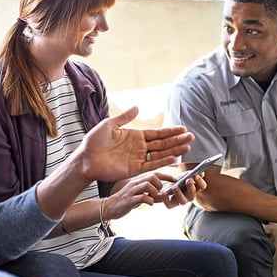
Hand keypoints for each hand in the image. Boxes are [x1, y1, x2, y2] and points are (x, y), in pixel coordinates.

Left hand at [76, 107, 193, 181]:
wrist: (85, 159)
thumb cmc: (94, 142)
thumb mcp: (109, 125)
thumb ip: (125, 117)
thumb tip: (137, 107)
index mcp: (135, 136)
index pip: (157, 134)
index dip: (170, 132)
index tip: (183, 129)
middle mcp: (139, 148)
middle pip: (163, 143)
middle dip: (177, 140)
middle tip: (192, 137)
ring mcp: (138, 159)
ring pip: (160, 154)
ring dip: (174, 151)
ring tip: (188, 147)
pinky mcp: (134, 169)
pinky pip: (152, 164)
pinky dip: (163, 161)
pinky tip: (174, 158)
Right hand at [105, 172, 173, 218]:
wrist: (109, 207)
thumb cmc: (125, 201)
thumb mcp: (140, 196)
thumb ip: (152, 195)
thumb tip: (164, 196)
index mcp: (138, 180)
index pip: (155, 173)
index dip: (167, 175)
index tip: (175, 180)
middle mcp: (135, 183)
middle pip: (152, 176)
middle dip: (160, 184)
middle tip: (159, 192)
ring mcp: (132, 190)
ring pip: (147, 184)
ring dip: (155, 192)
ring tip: (154, 198)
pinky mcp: (129, 200)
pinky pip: (142, 197)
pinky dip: (149, 200)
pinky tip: (149, 203)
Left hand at [157, 173, 207, 207]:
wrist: (166, 185)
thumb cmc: (178, 179)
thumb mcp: (184, 174)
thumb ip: (192, 173)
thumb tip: (200, 173)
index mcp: (195, 187)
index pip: (202, 186)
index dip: (200, 181)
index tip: (196, 175)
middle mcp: (190, 196)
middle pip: (193, 195)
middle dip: (191, 187)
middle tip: (188, 180)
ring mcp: (181, 201)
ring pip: (182, 201)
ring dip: (179, 194)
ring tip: (175, 186)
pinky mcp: (171, 204)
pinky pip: (169, 205)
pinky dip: (166, 199)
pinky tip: (163, 192)